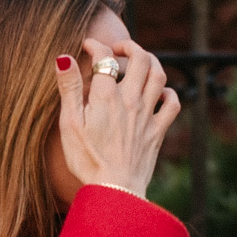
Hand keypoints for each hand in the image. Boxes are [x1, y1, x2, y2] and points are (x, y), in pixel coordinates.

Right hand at [54, 30, 179, 199]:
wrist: (115, 190)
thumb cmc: (88, 160)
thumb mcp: (69, 124)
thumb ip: (68, 89)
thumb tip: (63, 58)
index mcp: (106, 97)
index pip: (104, 58)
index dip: (95, 46)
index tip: (88, 46)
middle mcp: (131, 101)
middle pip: (140, 58)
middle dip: (128, 46)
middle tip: (116, 49)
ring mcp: (147, 116)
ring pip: (159, 75)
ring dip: (151, 61)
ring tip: (139, 62)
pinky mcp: (157, 131)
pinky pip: (172, 104)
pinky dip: (168, 93)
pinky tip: (160, 93)